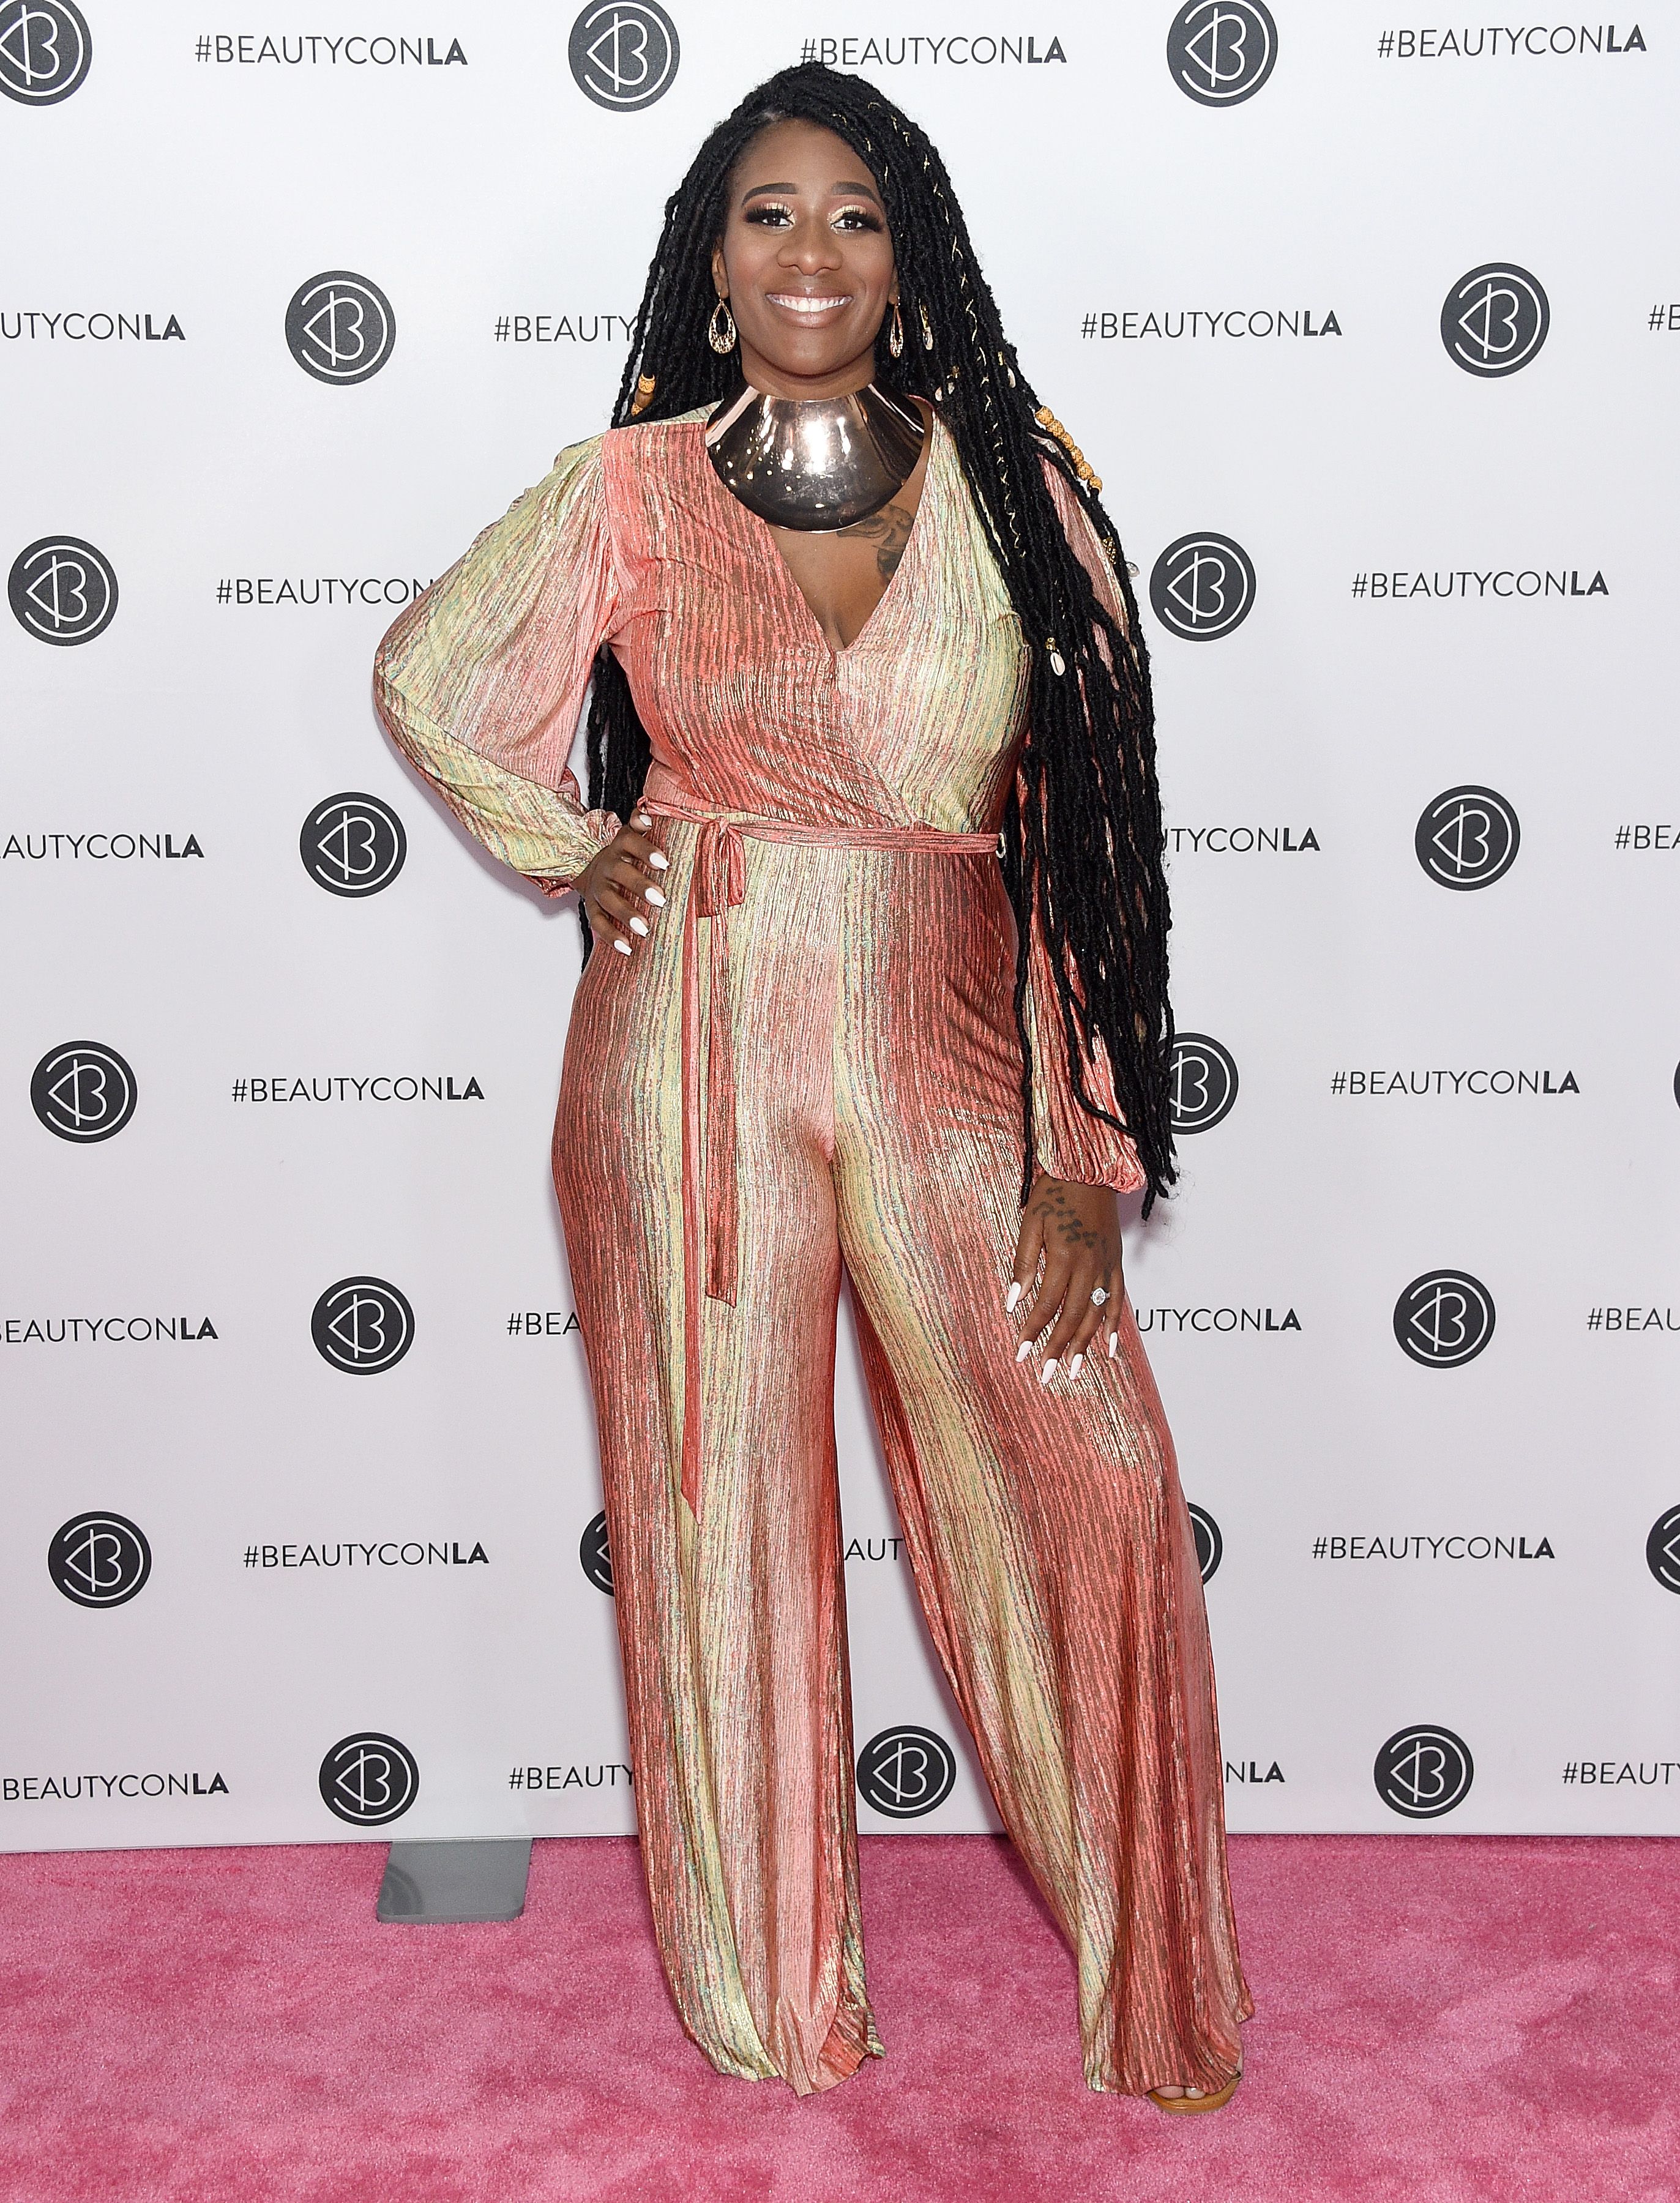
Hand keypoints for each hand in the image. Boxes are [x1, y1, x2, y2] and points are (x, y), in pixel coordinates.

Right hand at [575, 810, 667, 955]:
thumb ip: (643, 821)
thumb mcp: (634, 835)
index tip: (664, 862)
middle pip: (620, 873)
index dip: (645, 851)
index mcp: (620, 845)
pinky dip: (611, 937)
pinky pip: (598, 923)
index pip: (630, 842)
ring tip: (645, 929)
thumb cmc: (627, 853)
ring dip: (626, 915)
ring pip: (609, 901)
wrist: (593, 866)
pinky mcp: (592, 908)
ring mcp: (598, 888)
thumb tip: (650, 811)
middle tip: (661, 899)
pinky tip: (628, 948)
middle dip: (640, 886)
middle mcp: (607, 865)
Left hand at [1007, 1172, 1123, 1380]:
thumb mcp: (1030, 1223)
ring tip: (1072, 1370)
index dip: (1033, 1331)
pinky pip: (1119, 1300)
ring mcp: (1107, 1265)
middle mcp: (1090, 1265)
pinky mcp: (1117, 1262)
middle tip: (1046, 1376)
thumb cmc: (1054, 1193)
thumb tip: (1013, 1301)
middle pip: (1073, 1317)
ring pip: (1097, 1314)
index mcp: (1064, 1256)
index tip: (1020, 1355)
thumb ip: (1023, 1264)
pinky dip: (1115, 1326)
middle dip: (1058, 1348)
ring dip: (1085, 1345)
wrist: (1090, 1169)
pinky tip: (1110, 1349)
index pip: (1046, 1305)